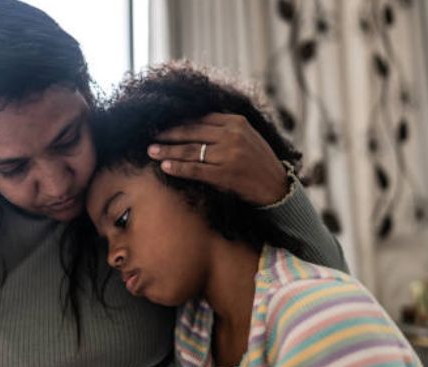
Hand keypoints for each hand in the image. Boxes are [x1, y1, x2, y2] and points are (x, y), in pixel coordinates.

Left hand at [147, 113, 288, 206]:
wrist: (277, 186)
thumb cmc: (259, 161)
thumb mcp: (247, 136)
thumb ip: (225, 127)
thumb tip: (195, 123)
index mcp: (236, 122)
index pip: (201, 118)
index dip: (180, 121)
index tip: (163, 123)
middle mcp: (232, 136)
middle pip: (192, 132)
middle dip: (168, 134)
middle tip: (150, 136)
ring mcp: (228, 155)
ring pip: (191, 150)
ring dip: (168, 150)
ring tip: (152, 151)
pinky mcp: (225, 174)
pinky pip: (196, 170)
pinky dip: (179, 168)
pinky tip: (165, 167)